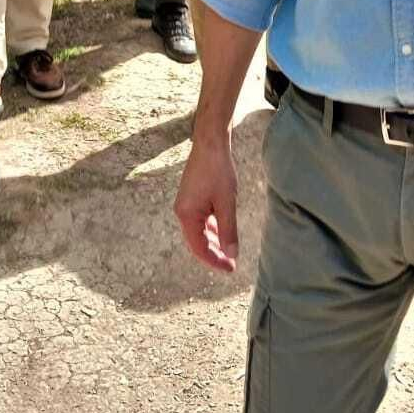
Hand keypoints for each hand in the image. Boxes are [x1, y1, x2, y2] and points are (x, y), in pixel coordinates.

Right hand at [173, 136, 238, 271]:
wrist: (210, 144)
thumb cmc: (218, 170)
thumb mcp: (227, 202)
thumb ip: (228, 230)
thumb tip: (231, 254)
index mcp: (187, 215)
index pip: (199, 248)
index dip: (214, 261)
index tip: (230, 269)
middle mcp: (182, 212)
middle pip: (196, 242)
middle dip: (214, 254)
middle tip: (231, 265)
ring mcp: (186, 205)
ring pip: (199, 232)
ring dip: (213, 243)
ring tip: (228, 253)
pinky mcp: (191, 198)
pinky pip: (200, 221)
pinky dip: (211, 230)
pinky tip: (222, 233)